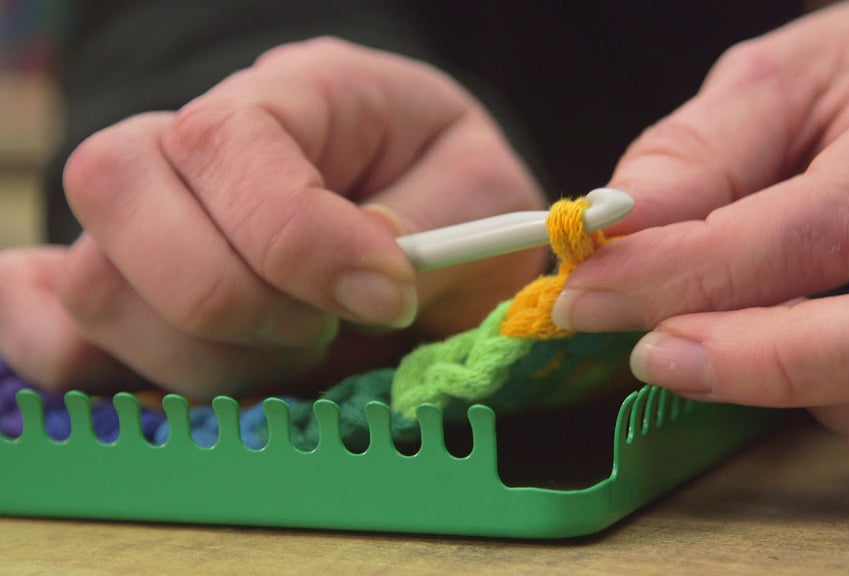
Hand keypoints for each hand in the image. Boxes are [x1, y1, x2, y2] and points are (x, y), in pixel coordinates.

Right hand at [0, 38, 543, 398]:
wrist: (432, 213)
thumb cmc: (452, 193)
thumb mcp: (479, 191)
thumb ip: (434, 223)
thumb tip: (361, 272)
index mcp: (293, 92)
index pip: (227, 141)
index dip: (295, 237)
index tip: (385, 296)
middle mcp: (194, 147)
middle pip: (118, 190)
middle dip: (231, 297)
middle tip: (325, 331)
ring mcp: (148, 223)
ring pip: (94, 285)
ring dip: (203, 357)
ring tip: (297, 358)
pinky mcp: (128, 294)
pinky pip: (48, 330)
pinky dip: (93, 368)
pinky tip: (179, 375)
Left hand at [552, 1, 848, 491]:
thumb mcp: (779, 85)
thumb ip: (697, 155)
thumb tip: (615, 233)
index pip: (830, 223)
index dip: (695, 273)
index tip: (594, 295)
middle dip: (769, 364)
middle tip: (659, 358)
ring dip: (836, 403)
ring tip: (754, 354)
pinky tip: (834, 385)